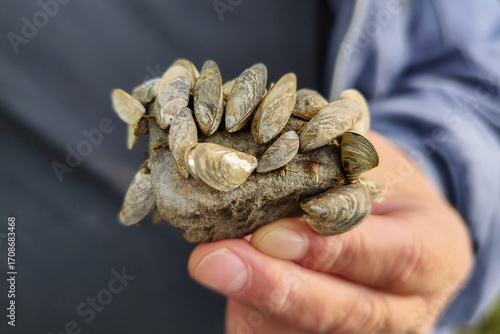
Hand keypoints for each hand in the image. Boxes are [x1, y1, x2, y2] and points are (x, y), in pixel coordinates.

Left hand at [188, 132, 472, 332]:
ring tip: (209, 262)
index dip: (331, 249)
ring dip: (253, 302)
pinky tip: (224, 274)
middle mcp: (407, 305)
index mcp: (436, 251)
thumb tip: (263, 175)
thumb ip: (337, 173)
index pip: (393, 257)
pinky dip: (249, 311)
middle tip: (213, 261)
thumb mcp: (378, 165)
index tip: (270, 234)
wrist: (399, 226)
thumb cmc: (386, 189)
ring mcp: (368, 331)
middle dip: (276, 288)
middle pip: (347, 312)